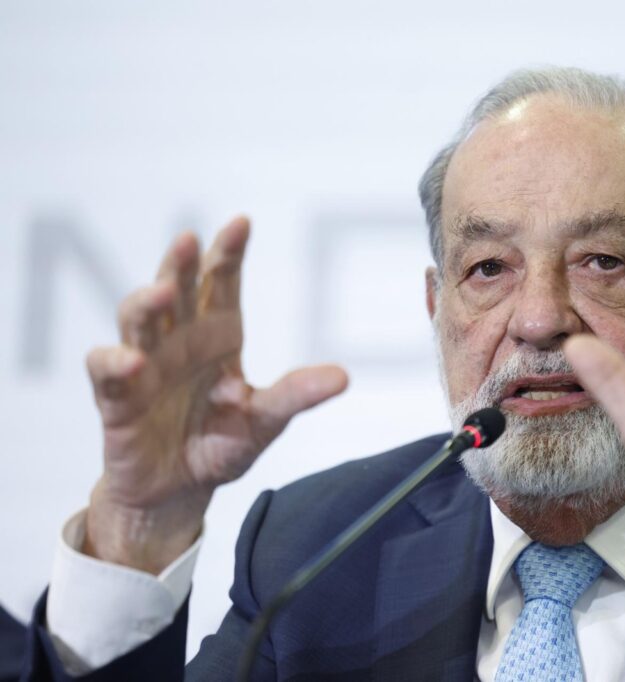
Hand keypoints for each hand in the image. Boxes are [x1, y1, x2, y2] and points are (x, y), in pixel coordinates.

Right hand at [83, 216, 347, 573]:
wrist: (179, 491)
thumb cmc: (220, 445)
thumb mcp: (264, 420)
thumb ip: (295, 395)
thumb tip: (343, 377)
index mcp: (218, 335)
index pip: (223, 283)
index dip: (229, 252)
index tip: (241, 223)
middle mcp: (179, 340)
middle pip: (177, 287)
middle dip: (183, 263)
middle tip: (191, 241)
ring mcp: (145, 364)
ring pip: (137, 317)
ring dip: (147, 301)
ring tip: (165, 292)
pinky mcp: (116, 397)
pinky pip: (108, 369)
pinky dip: (116, 360)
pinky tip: (135, 360)